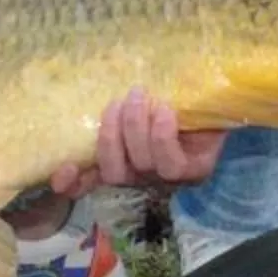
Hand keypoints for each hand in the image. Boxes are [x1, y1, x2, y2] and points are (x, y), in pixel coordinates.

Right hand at [46, 88, 225, 201]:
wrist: (215, 94)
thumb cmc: (168, 93)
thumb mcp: (136, 98)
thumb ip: (113, 105)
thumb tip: (85, 95)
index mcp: (120, 159)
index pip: (87, 182)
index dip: (71, 183)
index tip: (62, 169)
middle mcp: (140, 174)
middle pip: (114, 172)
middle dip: (111, 138)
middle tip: (118, 103)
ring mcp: (167, 177)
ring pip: (141, 164)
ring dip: (135, 128)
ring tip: (139, 95)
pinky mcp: (193, 172)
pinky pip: (170, 163)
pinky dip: (162, 135)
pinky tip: (165, 111)